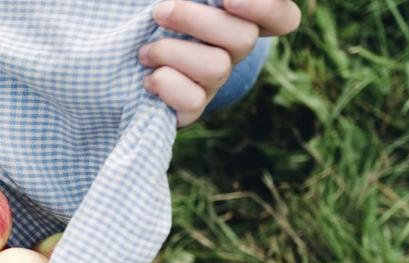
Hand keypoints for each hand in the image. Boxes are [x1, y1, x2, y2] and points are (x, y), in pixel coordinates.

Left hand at [144, 0, 302, 124]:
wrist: (124, 53)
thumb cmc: (158, 16)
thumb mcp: (186, 2)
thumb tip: (209, 0)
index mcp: (242, 17)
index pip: (284, 18)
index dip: (266, 9)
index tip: (228, 0)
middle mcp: (235, 50)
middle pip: (244, 38)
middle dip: (195, 21)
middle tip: (160, 11)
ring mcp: (216, 80)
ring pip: (216, 68)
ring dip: (170, 52)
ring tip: (145, 51)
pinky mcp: (193, 106)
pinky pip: (192, 101)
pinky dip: (164, 84)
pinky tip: (148, 77)